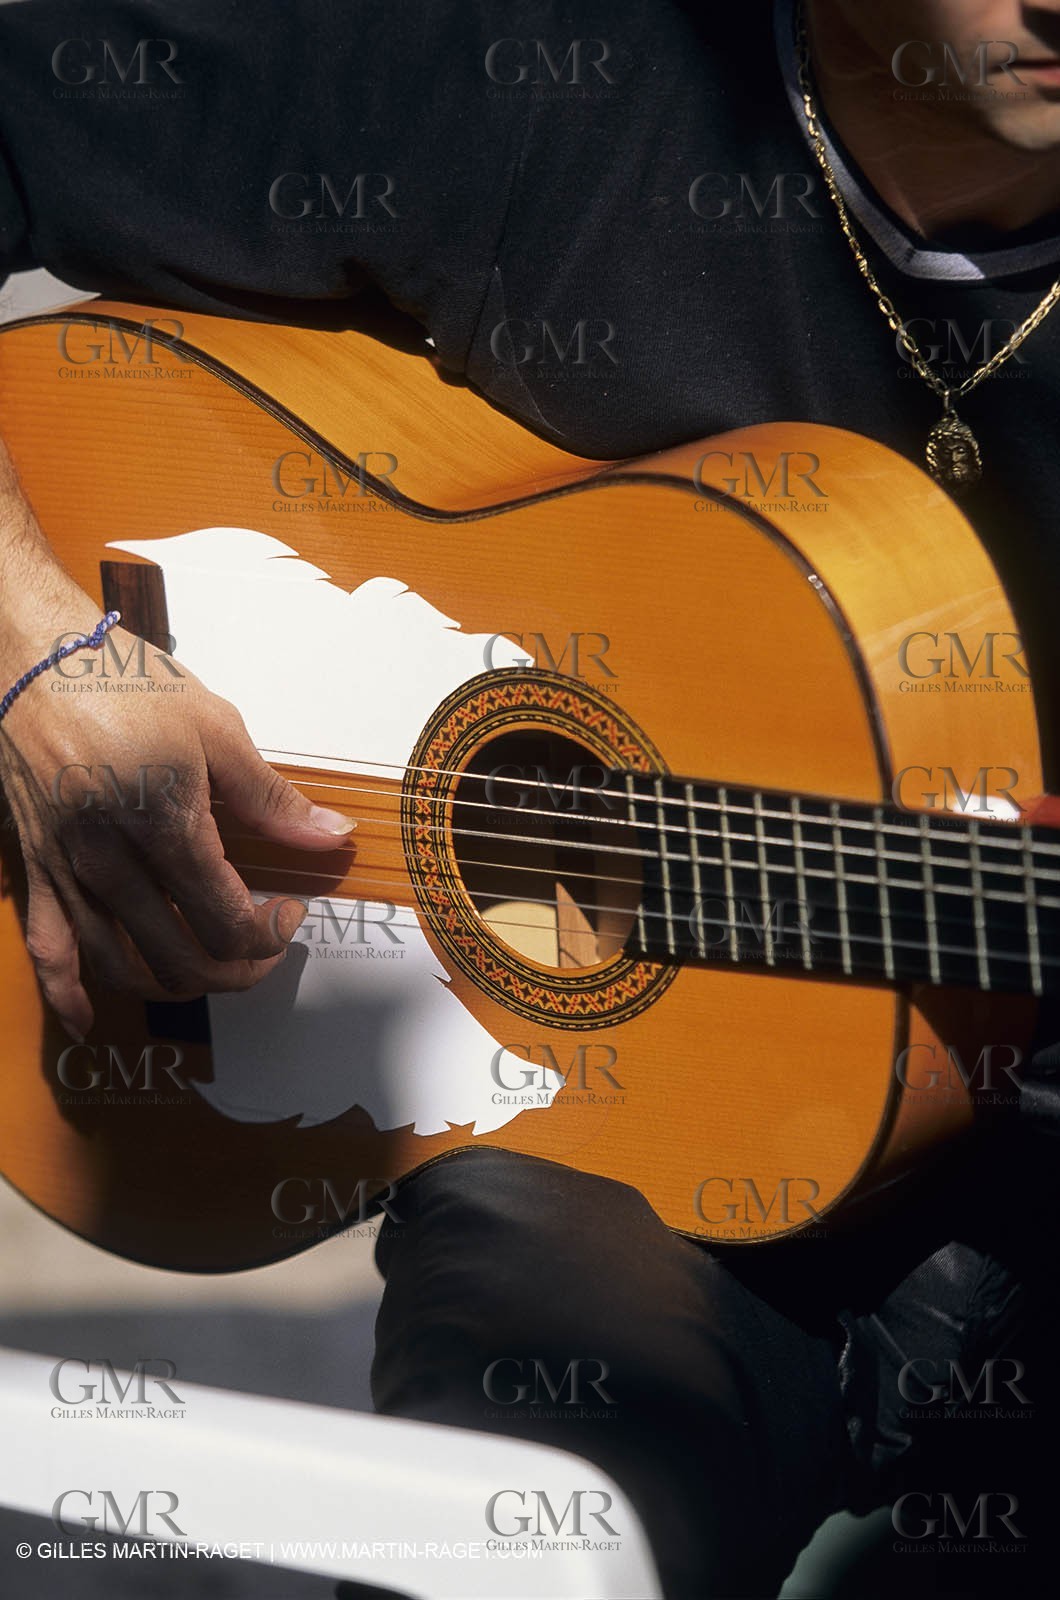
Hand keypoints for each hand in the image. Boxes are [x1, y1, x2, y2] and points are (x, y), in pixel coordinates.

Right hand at [0, 584, 353, 1040]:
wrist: (31, 659)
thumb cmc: (123, 683)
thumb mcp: (214, 727)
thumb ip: (271, 795)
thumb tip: (329, 836)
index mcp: (165, 825)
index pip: (228, 921)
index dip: (271, 933)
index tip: (288, 910)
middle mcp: (112, 862)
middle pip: (182, 958)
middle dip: (237, 968)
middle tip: (262, 945)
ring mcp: (68, 872)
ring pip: (124, 967)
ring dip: (176, 984)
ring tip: (210, 965)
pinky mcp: (34, 870)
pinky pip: (47, 951)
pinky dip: (69, 996)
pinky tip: (91, 1019)